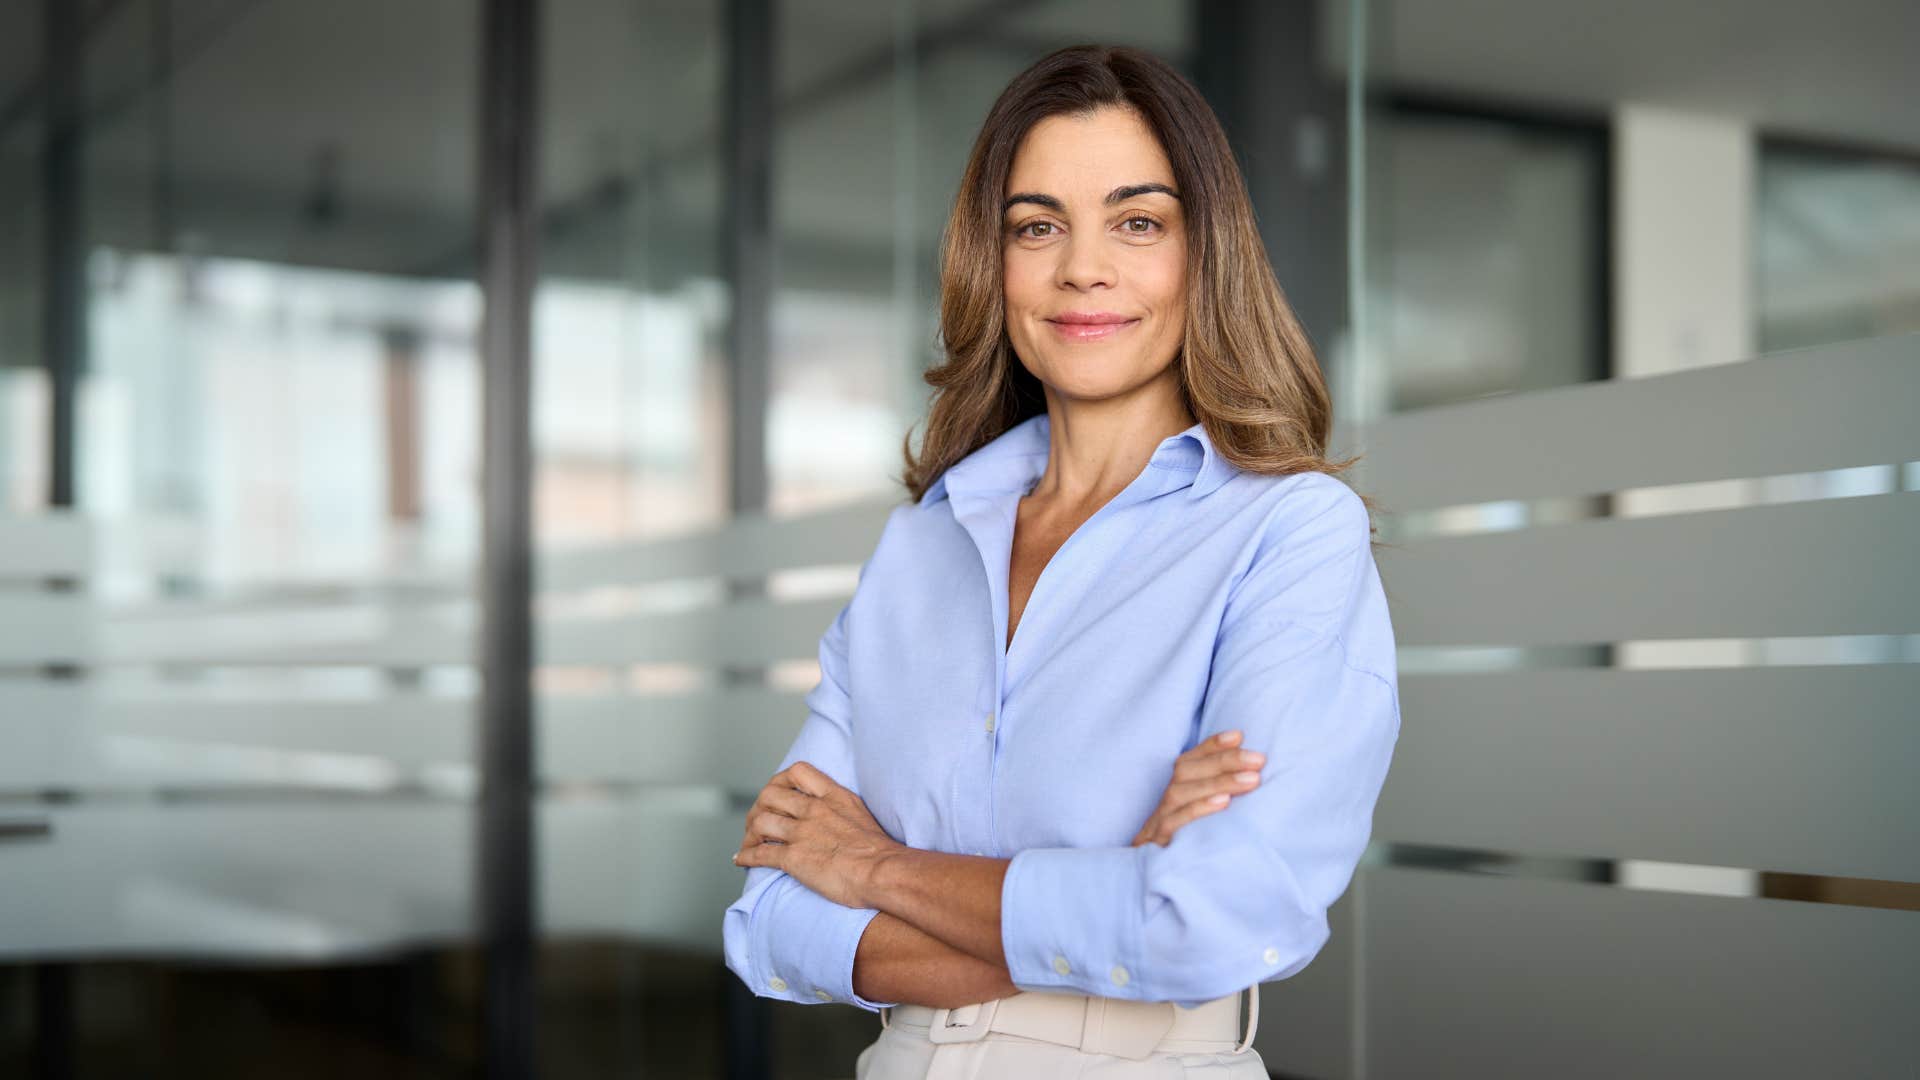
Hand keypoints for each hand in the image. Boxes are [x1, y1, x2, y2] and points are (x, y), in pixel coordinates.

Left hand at [732, 760, 904, 909]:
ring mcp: (801, 833)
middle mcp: (813, 809)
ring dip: (749, 834)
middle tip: (757, 821)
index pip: (797, 772)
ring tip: (749, 843)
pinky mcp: (793, 858)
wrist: (882, 871)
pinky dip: (746, 856)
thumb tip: (833, 816)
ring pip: (760, 822)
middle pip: (770, 795)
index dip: (781, 780)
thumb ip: (841, 808)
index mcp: (832, 796)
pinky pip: (759, 853)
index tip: (778, 793)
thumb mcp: (861, 813)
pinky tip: (741, 860)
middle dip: (758, 808)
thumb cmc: (880, 850)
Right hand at [1130, 729, 1264, 846]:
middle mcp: (1166, 801)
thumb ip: (1221, 794)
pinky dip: (1198, 809)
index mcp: (1177, 790)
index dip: (1212, 746)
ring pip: (1181, 793)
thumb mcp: (1204, 814)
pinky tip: (1223, 803)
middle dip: (1224, 761)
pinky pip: (1174, 822)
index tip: (1239, 736)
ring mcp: (1159, 821)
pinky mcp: (1158, 843)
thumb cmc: (1190, 842)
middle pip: (1186, 771)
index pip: (1191, 759)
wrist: (1153, 881)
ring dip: (1217, 782)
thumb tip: (1255, 771)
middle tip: (1258, 760)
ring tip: (1251, 780)